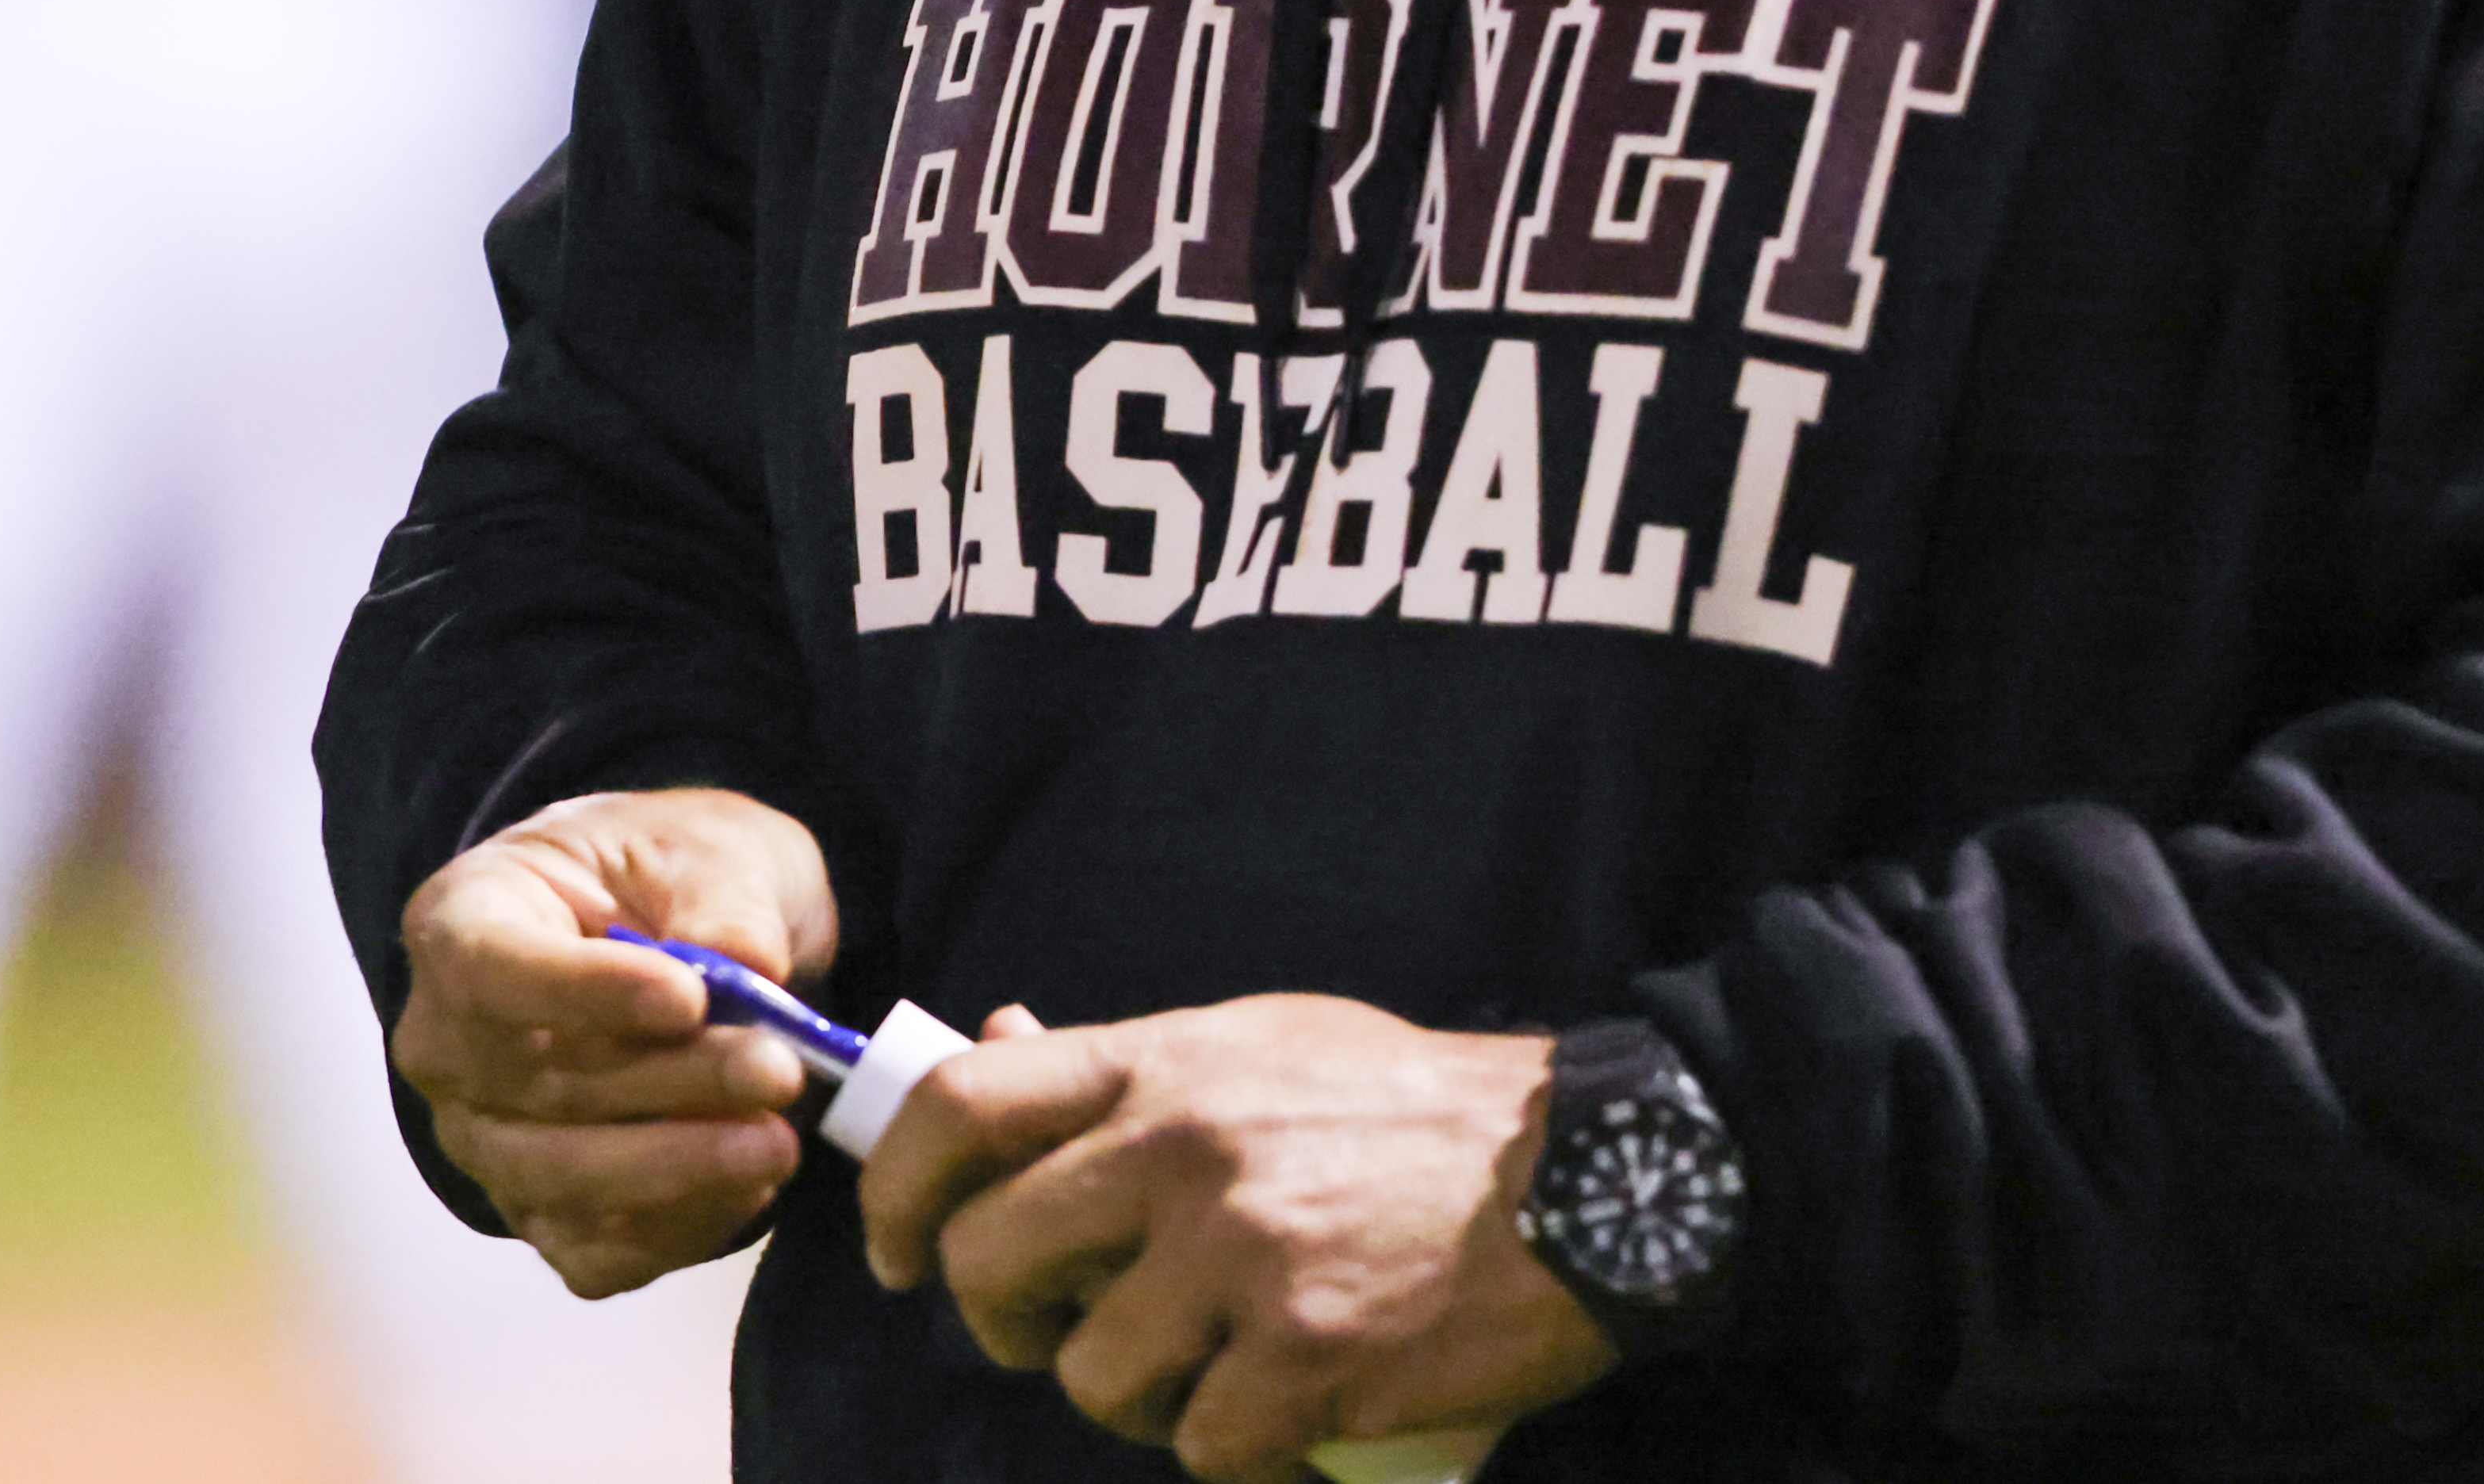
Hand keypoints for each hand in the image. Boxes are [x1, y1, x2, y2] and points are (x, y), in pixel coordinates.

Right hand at [392, 785, 839, 1294]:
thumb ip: (725, 900)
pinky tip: (749, 1186)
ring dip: (678, 1167)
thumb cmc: (670, 877)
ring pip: (563, 1179)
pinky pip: (594, 1248)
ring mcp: (486, 1142)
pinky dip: (675, 1227)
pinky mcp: (540, 1214)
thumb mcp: (710, 847)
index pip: (493, 970)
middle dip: (669, 1084)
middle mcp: (448, 1047)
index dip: (585, 992)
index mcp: (462, 922)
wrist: (681, 954)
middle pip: (539, 1086)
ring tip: (777, 1141)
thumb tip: (751, 968)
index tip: (689, 998)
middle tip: (776, 1070)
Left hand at [854, 992, 1620, 1482]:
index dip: (893, 1187)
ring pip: (1090, 1376)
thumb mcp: (1260, 1044)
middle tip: (1056, 1327)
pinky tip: (1291, 1414)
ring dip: (1138, 1390)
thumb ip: (1125, 1066)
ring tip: (1214, 1361)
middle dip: (1001, 1316)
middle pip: (987, 1260)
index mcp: (1164, 1064)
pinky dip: (1239, 1450)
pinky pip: (1201, 1448)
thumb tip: (991, 1040)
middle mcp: (1183, 1154)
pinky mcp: (1309, 1364)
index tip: (894, 1245)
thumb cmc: (1409, 1109)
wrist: (1590, 1171)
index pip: (959, 1107)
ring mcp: (1244, 1262)